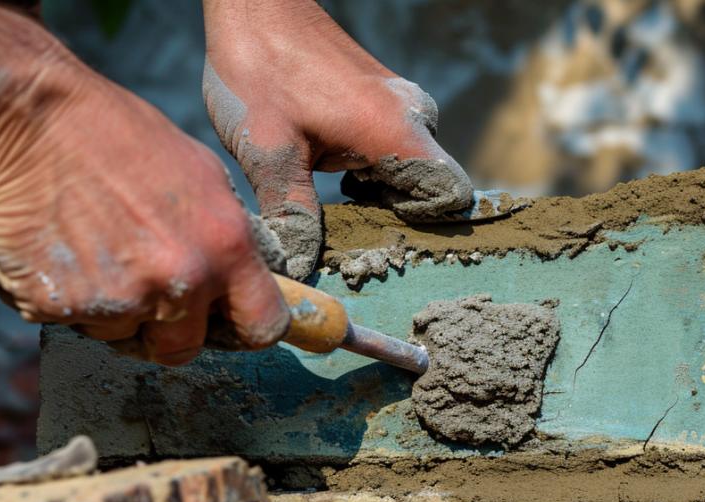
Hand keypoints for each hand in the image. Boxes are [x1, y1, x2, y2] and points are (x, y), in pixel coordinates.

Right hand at [0, 66, 289, 365]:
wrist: (26, 119)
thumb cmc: (114, 134)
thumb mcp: (199, 173)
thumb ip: (225, 235)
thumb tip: (239, 277)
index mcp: (225, 247)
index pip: (263, 325)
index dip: (244, 329)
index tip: (226, 323)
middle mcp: (181, 281)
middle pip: (184, 348)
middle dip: (166, 330)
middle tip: (142, 288)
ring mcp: (121, 299)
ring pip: (124, 336)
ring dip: (111, 309)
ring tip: (93, 248)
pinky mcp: (62, 307)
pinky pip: (73, 323)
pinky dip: (66, 298)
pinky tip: (60, 250)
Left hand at [201, 0, 473, 278]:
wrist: (252, 4)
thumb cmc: (260, 67)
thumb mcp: (269, 154)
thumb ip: (292, 216)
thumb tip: (298, 271)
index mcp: (397, 132)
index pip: (452, 196)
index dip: (427, 228)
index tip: (383, 239)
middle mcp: (413, 117)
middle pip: (429, 189)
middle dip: (393, 219)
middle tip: (345, 235)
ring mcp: (401, 105)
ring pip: (410, 169)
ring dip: (377, 194)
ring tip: (329, 202)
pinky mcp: (382, 99)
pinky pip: (394, 148)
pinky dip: (369, 171)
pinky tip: (326, 174)